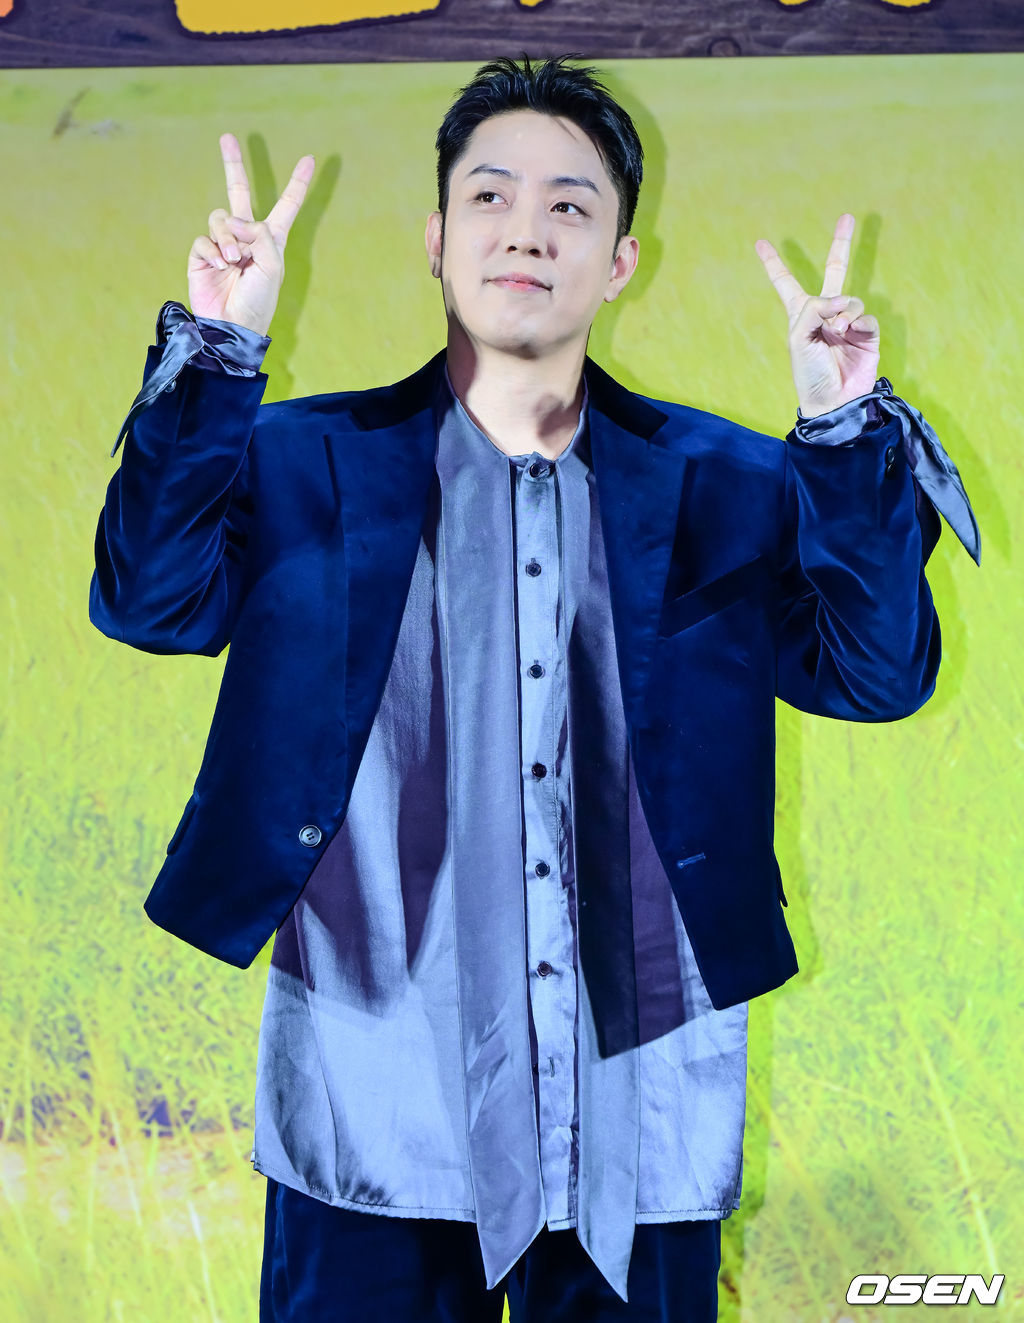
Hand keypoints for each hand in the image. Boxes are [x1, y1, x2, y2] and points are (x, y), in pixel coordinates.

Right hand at [187, 133, 314, 335]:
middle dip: (233, 165)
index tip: (308, 159)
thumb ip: (260, 236)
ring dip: (227, 237)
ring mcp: (223, 244)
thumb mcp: (272, 267)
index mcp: (271, 240)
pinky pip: (204, 239)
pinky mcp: (202, 255)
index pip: (285, 206)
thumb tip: (236, 221)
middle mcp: (246, 237)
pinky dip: (211, 251)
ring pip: (220, 217)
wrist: (232, 326)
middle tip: (227, 137)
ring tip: (233, 260)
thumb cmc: (258, 302)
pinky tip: (218, 267)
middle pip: (239, 193)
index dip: (296, 184)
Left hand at [755, 214, 879, 418]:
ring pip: (850, 298)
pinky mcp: (867, 334)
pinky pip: (865, 316)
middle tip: (846, 217)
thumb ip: (814, 309)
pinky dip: (857, 321)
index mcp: (800, 314)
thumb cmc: (808, 373)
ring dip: (843, 311)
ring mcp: (848, 322)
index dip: (774, 264)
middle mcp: (825, 314)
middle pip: (834, 271)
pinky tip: (849, 332)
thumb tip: (842, 299)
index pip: (786, 283)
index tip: (760, 243)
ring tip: (836, 330)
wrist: (832, 401)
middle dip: (841, 244)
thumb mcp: (798, 339)